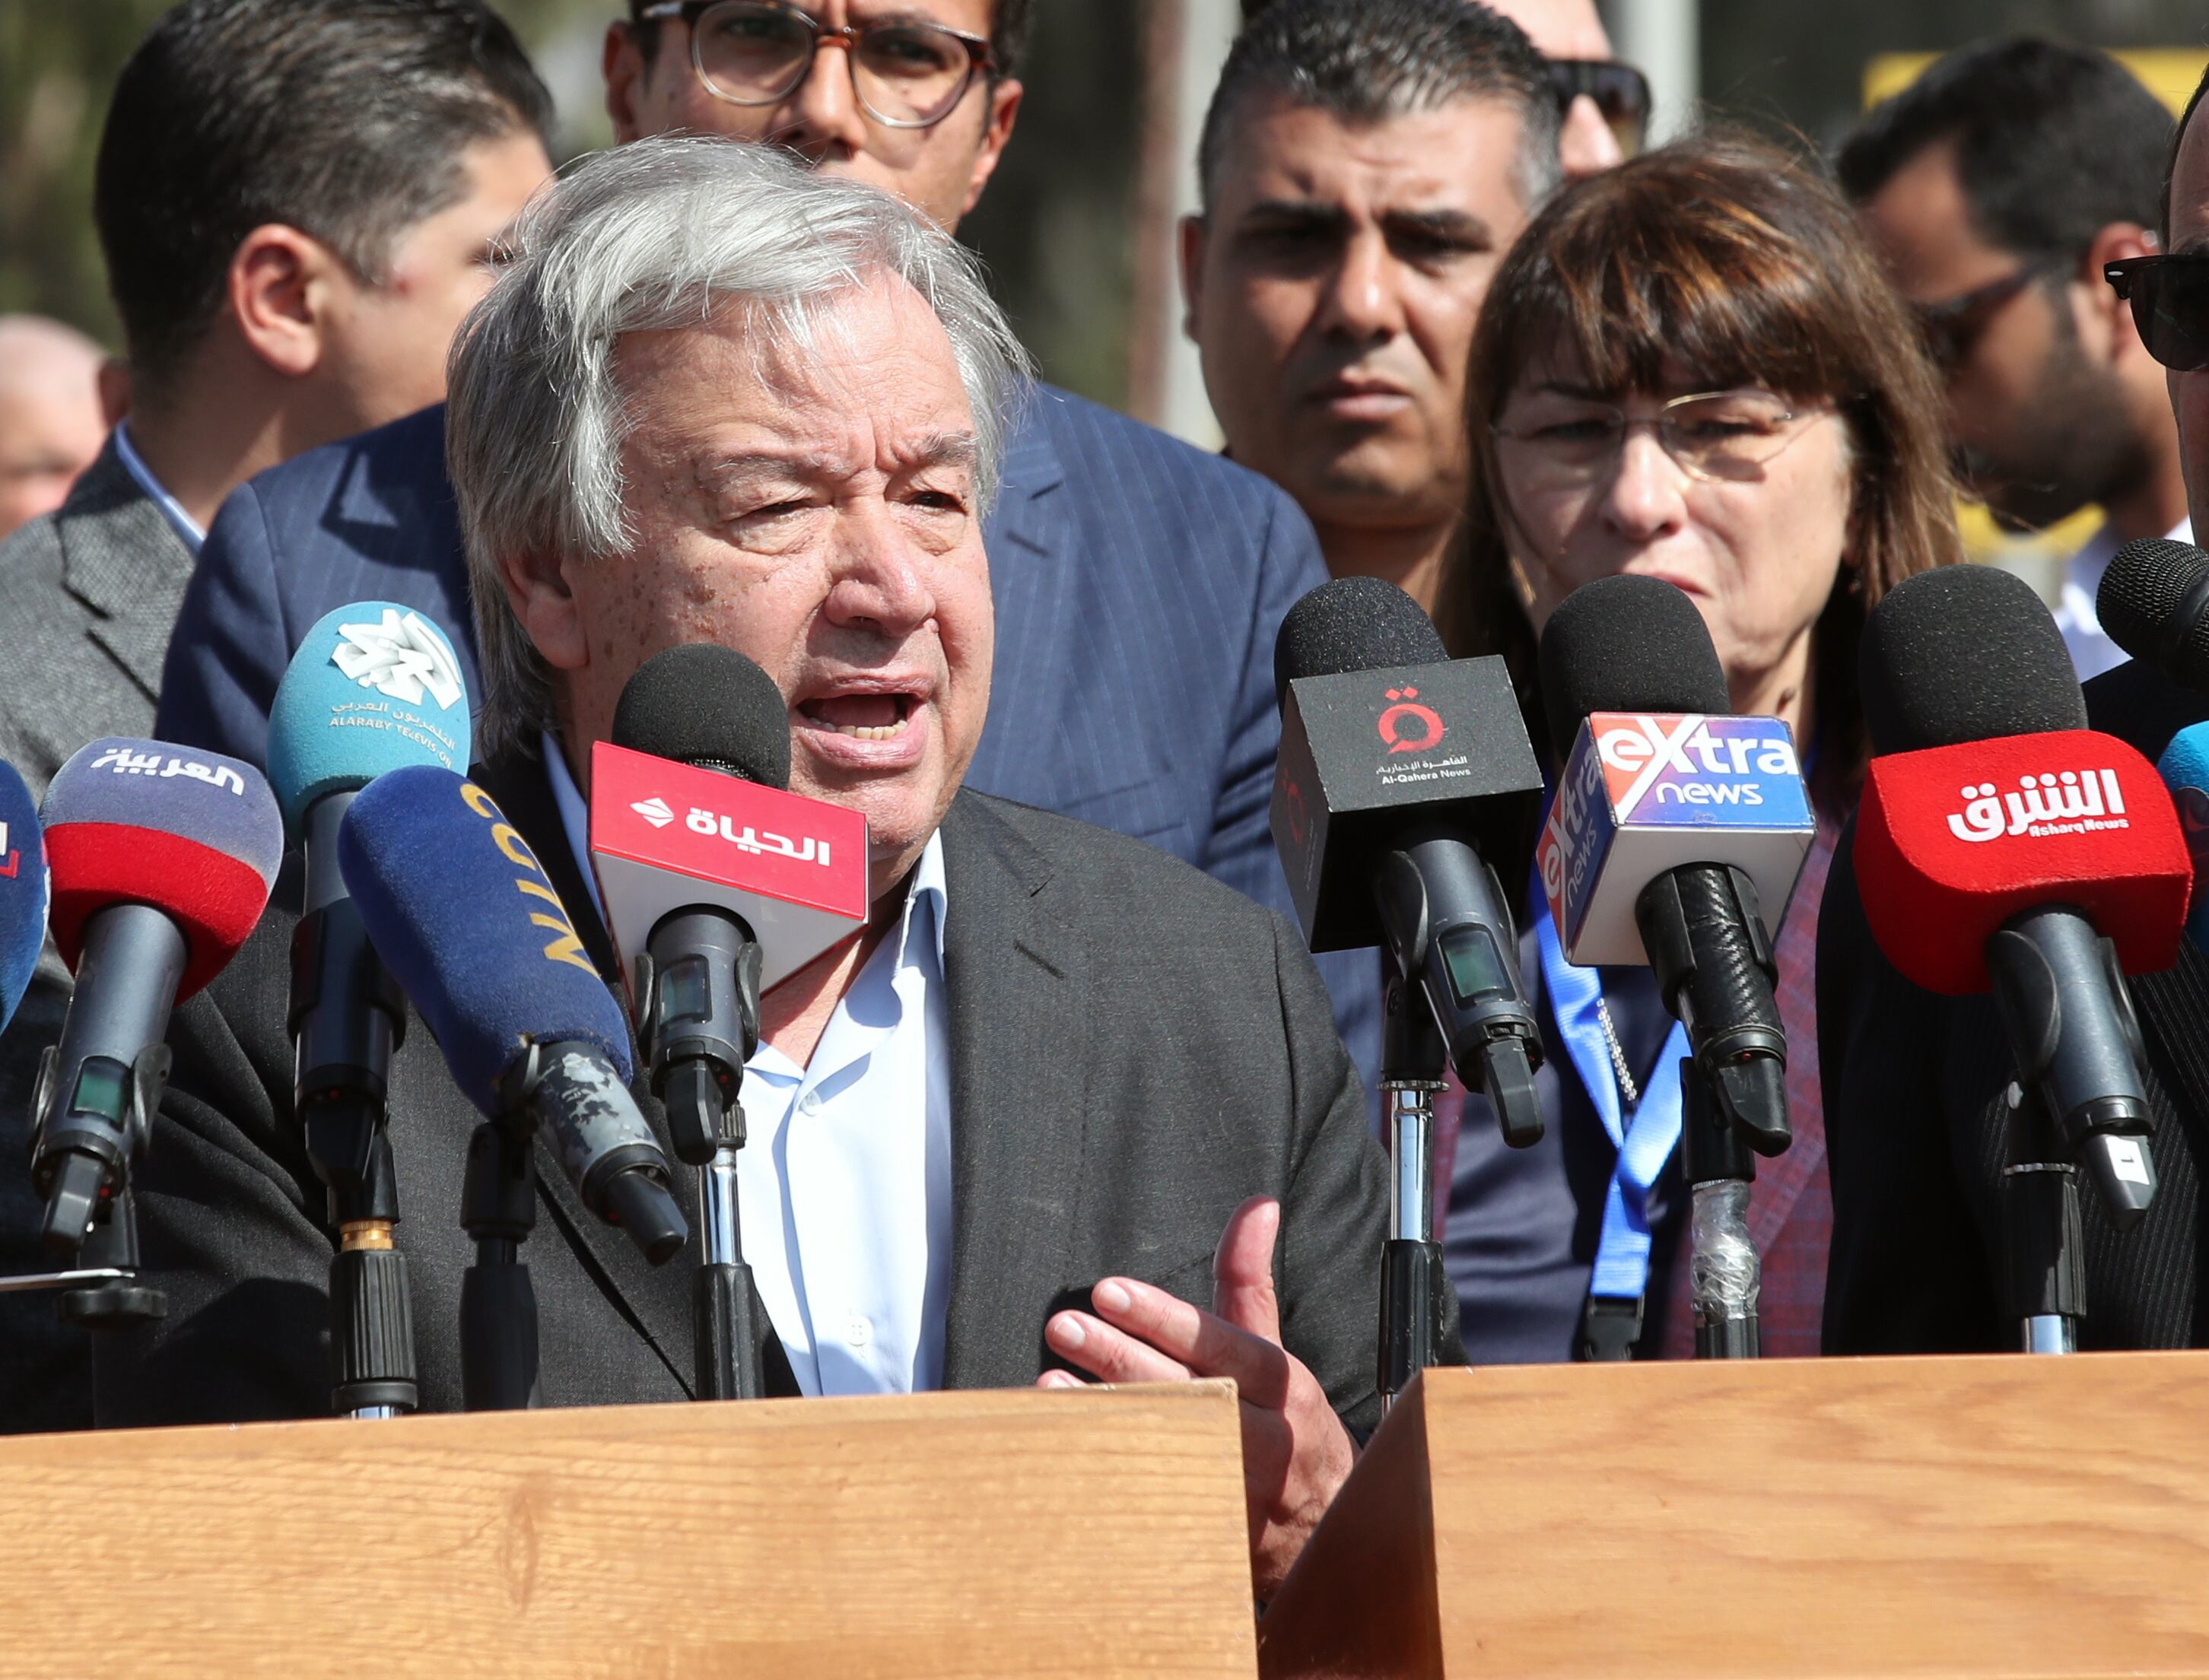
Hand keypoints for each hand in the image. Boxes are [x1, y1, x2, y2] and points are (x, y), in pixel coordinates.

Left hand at [1038, 1195, 1355, 1599]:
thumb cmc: (1289, 1425)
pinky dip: (1109, 1472)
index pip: (1224, 1346)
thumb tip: (1258, 1205)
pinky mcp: (1209, 1533)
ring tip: (1048, 1384)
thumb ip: (1250, 1282)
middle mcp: (1268, 1441)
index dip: (1166, 1319)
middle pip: (1189, 1396)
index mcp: (1285, 1389)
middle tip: (1063, 1326)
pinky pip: (1154, 1503)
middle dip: (1121, 1359)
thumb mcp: (1274, 1350)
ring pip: (1167, 1452)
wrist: (1324, 1532)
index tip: (1109, 1291)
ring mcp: (1238, 1494)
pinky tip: (1063, 1446)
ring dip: (1105, 1417)